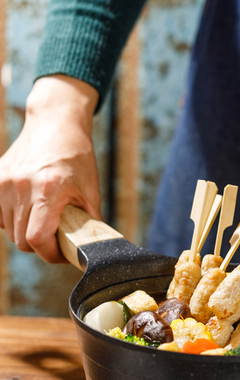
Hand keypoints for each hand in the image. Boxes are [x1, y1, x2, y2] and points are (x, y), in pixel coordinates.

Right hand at [0, 75, 100, 261]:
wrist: (55, 125)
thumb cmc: (77, 158)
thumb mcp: (90, 191)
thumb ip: (88, 223)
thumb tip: (91, 250)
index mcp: (49, 190)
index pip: (37, 239)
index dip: (50, 254)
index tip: (61, 253)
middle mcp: (22, 186)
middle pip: (21, 239)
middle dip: (40, 245)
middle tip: (56, 237)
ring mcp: (4, 182)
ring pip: (8, 230)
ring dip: (25, 232)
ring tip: (43, 218)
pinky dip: (10, 220)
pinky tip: (27, 210)